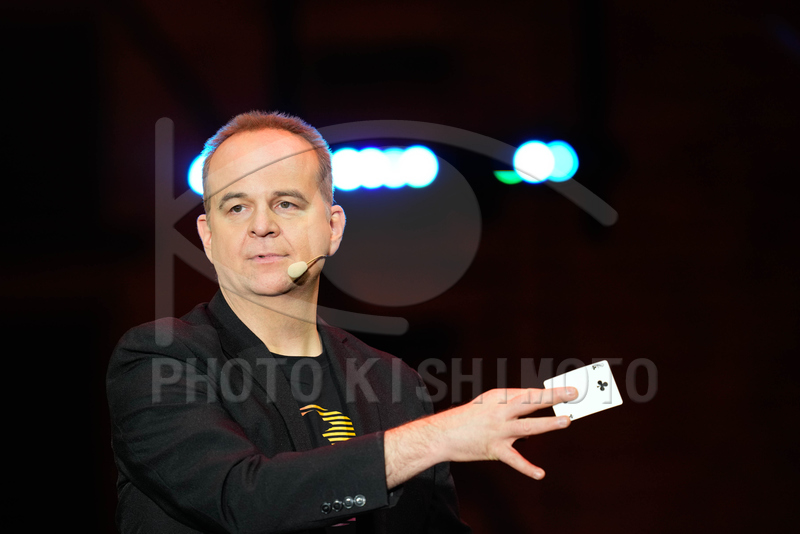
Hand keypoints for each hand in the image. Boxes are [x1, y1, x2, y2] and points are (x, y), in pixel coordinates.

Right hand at [384, 387, 576, 487]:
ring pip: (527, 427)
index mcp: (498, 397)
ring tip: (565, 421)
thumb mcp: (487, 403)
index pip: (529, 393)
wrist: (442, 434)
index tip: (569, 390)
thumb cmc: (467, 418)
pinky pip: (514, 460)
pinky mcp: (494, 449)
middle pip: (531, 402)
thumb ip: (510, 407)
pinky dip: (527, 468)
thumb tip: (535, 415)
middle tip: (573, 394)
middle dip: (553, 398)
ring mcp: (498, 431)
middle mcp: (500, 411)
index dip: (550, 392)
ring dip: (548, 424)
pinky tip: (540, 473)